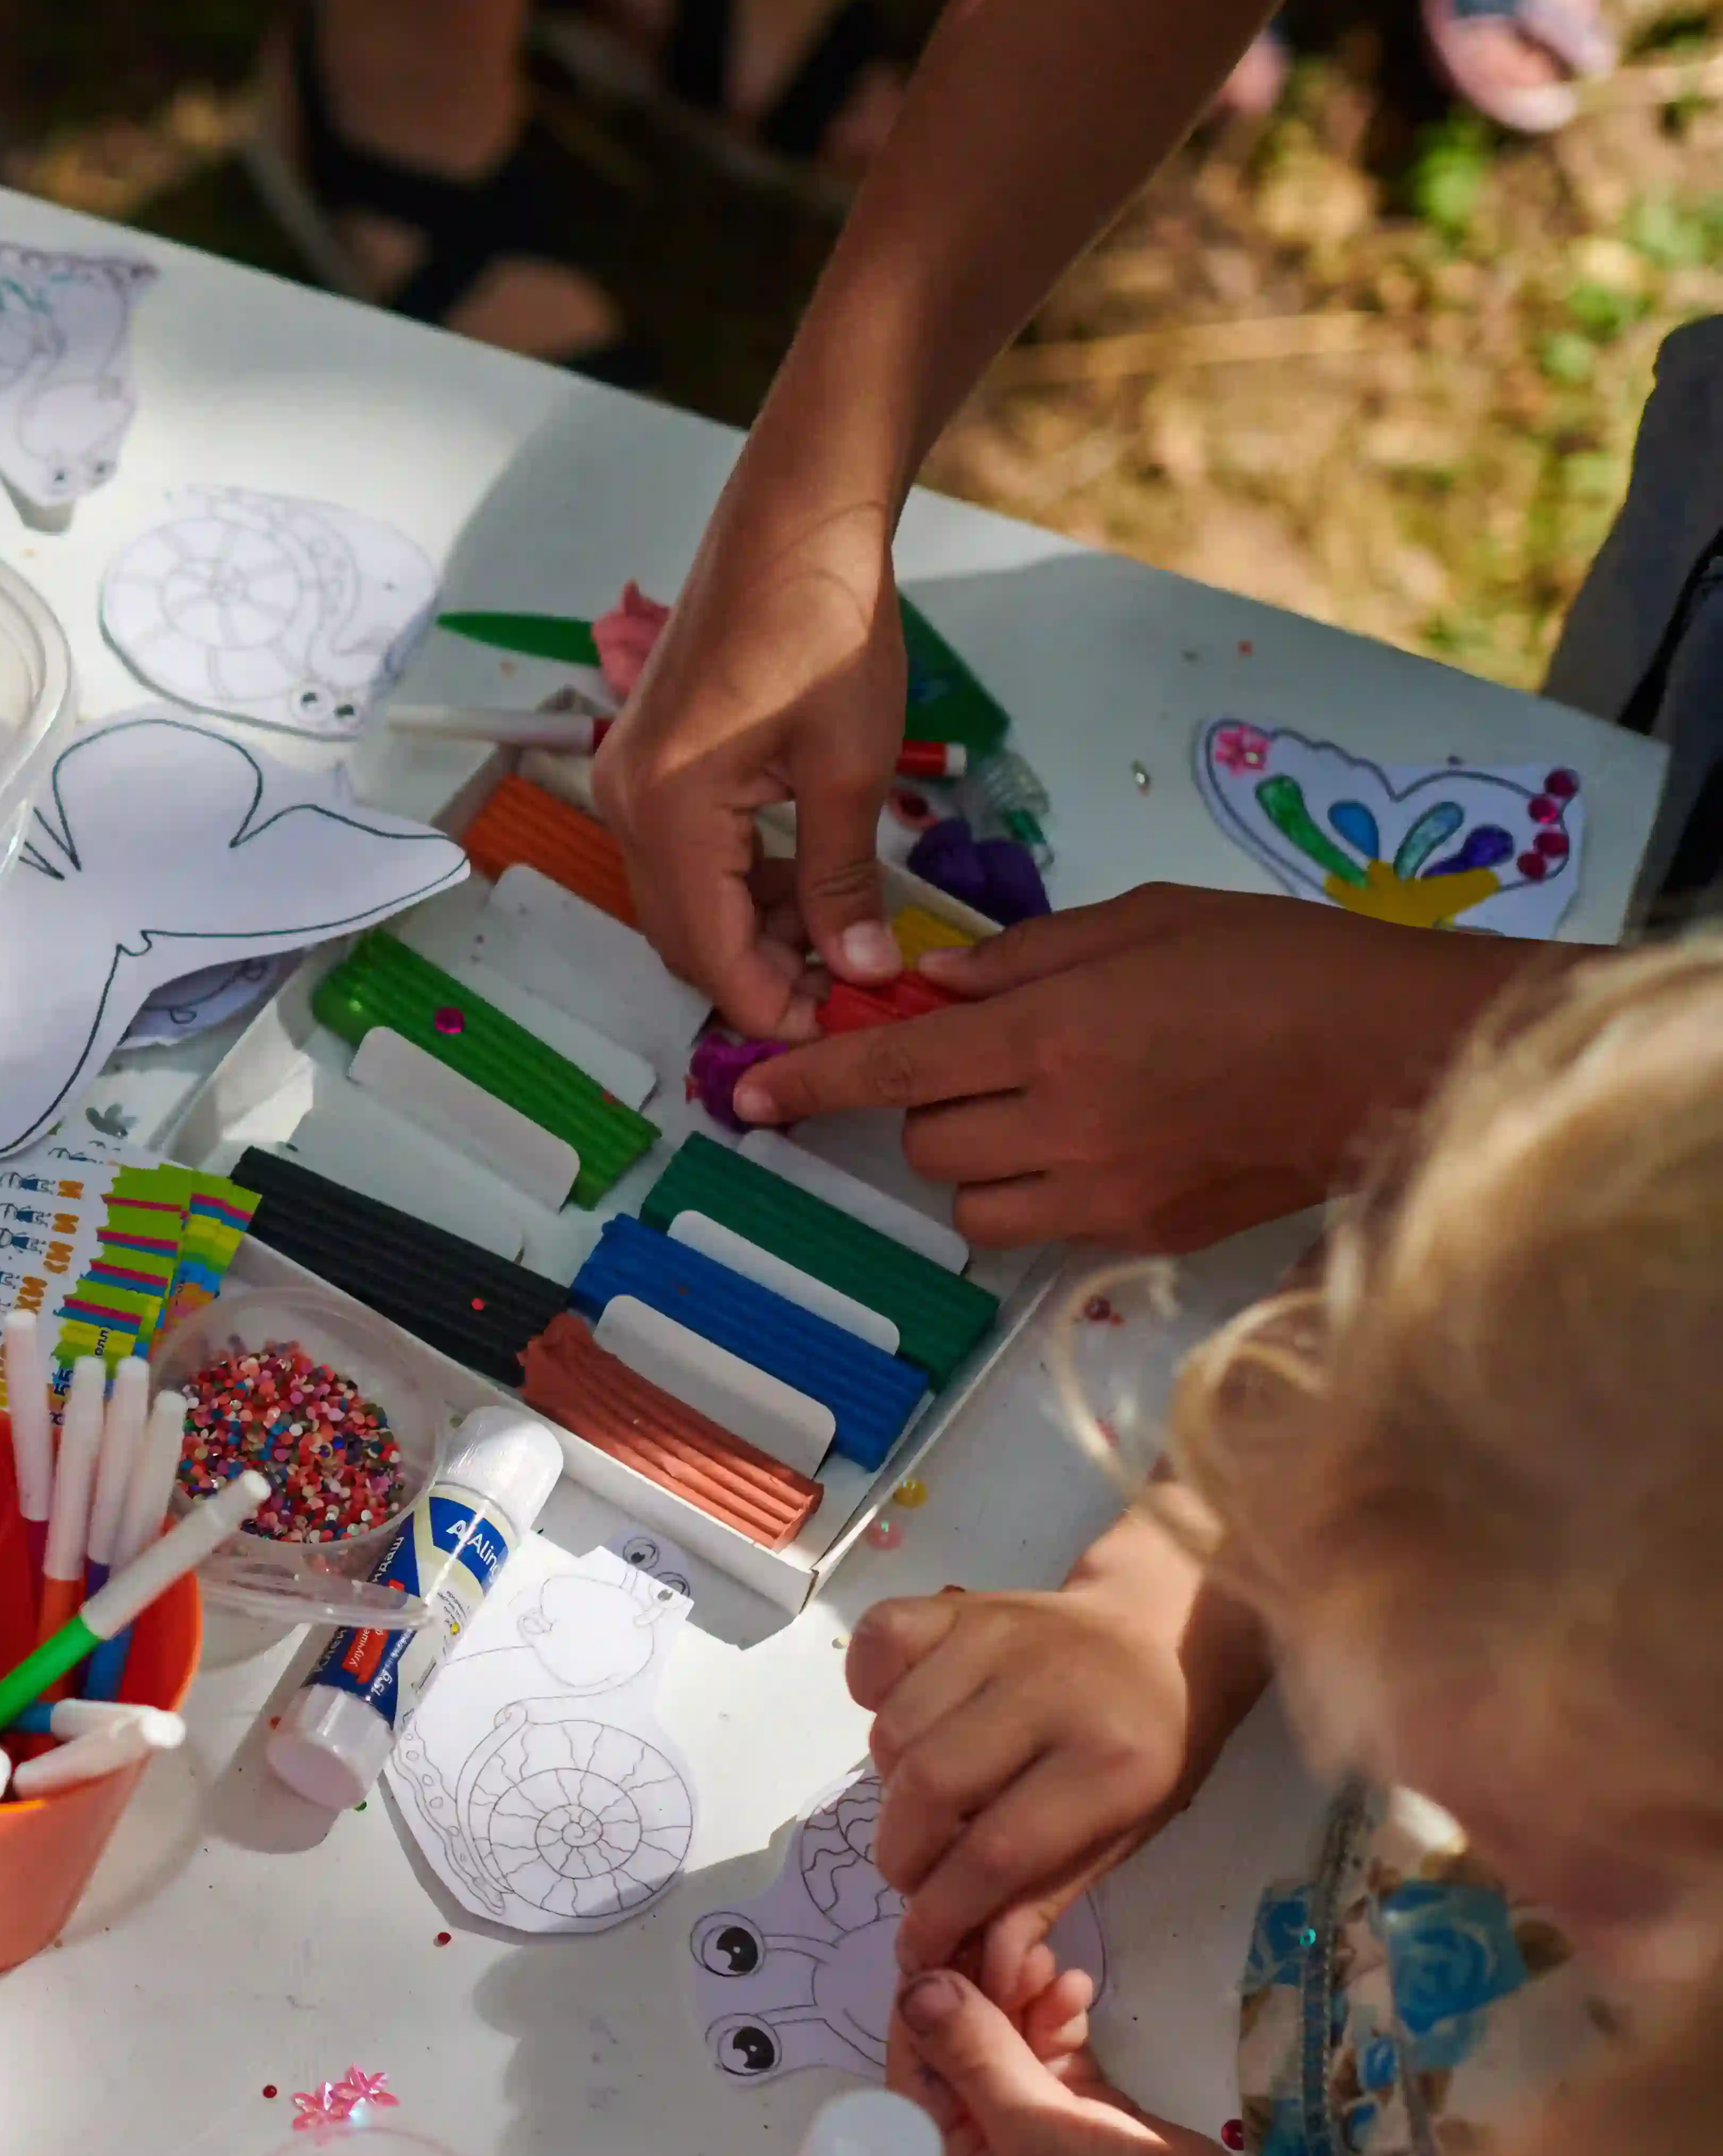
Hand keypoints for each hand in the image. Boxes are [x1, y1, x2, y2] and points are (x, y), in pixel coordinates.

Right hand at [593, 471, 909, 1038]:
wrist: (792, 521)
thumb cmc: (823, 626)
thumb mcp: (849, 766)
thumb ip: (844, 882)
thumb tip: (862, 972)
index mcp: (669, 811)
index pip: (710, 954)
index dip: (775, 1007)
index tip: (846, 1028)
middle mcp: (626, 804)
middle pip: (680, 938)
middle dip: (760, 977)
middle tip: (849, 991)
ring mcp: (629, 780)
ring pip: (679, 900)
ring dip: (749, 931)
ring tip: (838, 934)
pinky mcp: (647, 760)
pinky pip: (680, 855)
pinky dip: (735, 883)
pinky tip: (800, 879)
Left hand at [727, 884, 1554, 1249]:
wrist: (1404, 1056)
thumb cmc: (1286, 965)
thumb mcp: (1148, 921)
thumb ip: (1028, 956)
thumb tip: (934, 982)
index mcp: (1057, 1035)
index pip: (894, 1067)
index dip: (812, 1081)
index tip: (752, 1095)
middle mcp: (1067, 1124)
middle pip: (926, 1141)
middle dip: (929, 1102)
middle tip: (987, 1059)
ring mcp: (1108, 1191)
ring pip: (971, 1202)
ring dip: (975, 1158)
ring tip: (1037, 1108)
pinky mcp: (1149, 1234)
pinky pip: (1045, 1226)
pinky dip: (1039, 1191)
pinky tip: (1095, 1142)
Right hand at [848, 1511, 1262, 1984]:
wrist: (1162, 1633)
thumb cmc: (1150, 1745)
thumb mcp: (1126, 1832)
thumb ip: (1047, 1894)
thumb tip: (983, 1967)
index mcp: (1112, 1763)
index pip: (999, 1852)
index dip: (944, 1911)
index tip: (918, 1945)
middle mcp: (1053, 1692)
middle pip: (933, 1787)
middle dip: (904, 1853)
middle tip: (912, 1873)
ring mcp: (999, 1637)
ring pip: (895, 1727)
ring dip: (891, 1783)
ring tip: (924, 1799)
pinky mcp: (961, 1604)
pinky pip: (878, 1644)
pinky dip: (868, 1689)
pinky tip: (905, 1718)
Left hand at [890, 1969, 1263, 2155]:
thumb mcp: (1038, 2130)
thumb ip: (977, 2058)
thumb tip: (917, 1987)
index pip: (912, 2075)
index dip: (923, 2007)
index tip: (938, 1939)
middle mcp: (978, 2145)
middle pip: (959, 2051)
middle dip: (981, 1992)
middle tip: (1007, 1942)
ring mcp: (1030, 2126)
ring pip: (1007, 2042)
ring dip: (1024, 1997)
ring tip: (1049, 1960)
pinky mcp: (1080, 2113)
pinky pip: (1052, 2052)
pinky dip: (1060, 2018)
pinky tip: (1076, 1988)